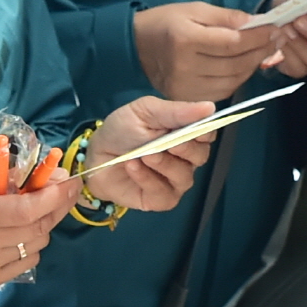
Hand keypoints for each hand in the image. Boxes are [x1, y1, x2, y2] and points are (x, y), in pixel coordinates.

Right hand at [0, 151, 77, 288]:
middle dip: (56, 207)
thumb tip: (55, 174)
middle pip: (35, 229)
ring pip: (36, 246)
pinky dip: (31, 245)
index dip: (53, 197)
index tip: (69, 182)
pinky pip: (27, 262)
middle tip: (63, 190)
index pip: (25, 211)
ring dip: (42, 226)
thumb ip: (13, 169)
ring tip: (31, 211)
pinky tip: (17, 232)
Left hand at [85, 95, 215, 209]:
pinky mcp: (161, 199)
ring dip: (163, 164)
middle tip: (166, 142)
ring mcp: (175, 181)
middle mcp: (185, 158)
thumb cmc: (122, 129)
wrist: (96, 155)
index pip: (208, 134)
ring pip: (184, 176)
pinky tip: (133, 167)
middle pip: (200, 156)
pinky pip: (164, 194)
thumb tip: (210, 107)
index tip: (194, 128)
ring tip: (143, 155)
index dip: (204, 131)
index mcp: (185, 133)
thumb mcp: (145, 111)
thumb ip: (176, 111)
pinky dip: (148, 179)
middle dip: (184, 148)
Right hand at [133, 1, 278, 101]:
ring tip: (265, 51)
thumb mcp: (194, 9)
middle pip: (235, 63)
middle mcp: (186, 66)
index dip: (258, 37)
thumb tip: (255, 22)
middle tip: (277, 40)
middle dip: (261, 51)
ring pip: (233, 80)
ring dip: (253, 66)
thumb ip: (225, 17)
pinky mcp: (186, 98)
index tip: (275, 29)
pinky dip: (239, 79)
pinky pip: (223, 91)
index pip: (233, 42)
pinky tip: (246, 66)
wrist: (137, 46)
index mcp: (186, 39)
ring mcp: (185, 86)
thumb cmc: (167, 22)